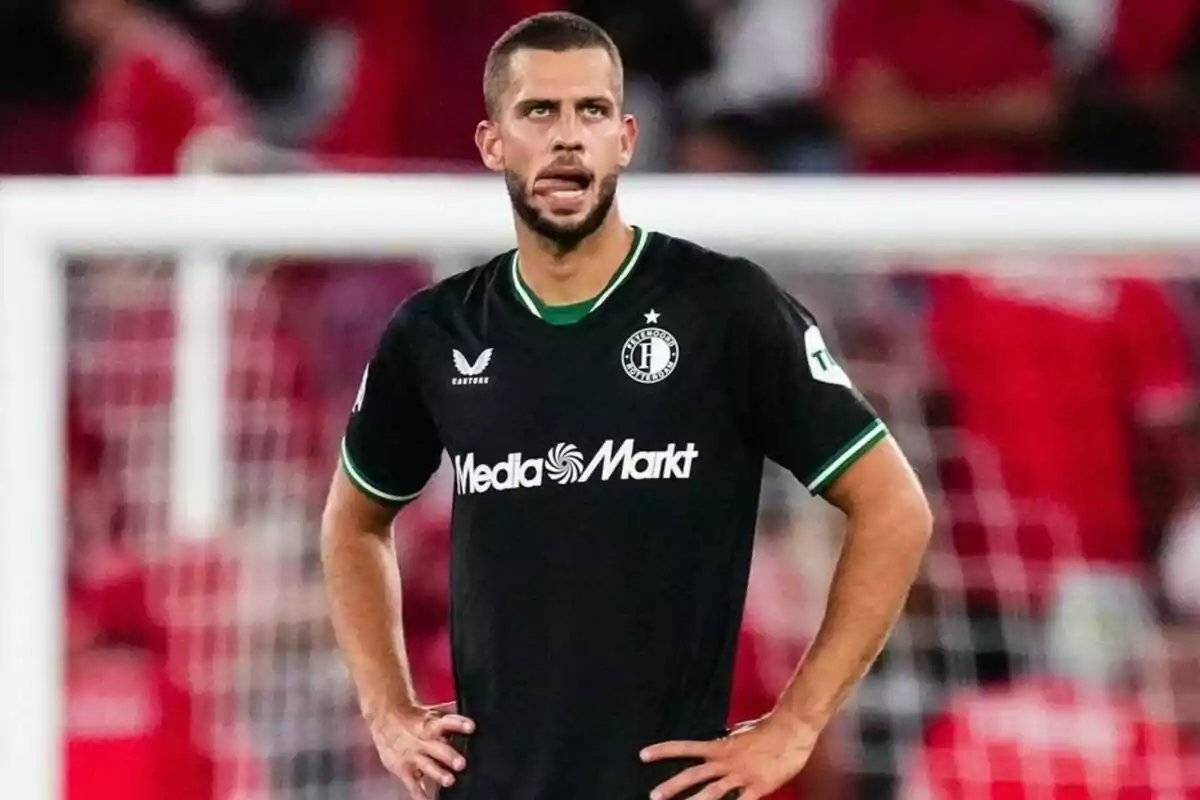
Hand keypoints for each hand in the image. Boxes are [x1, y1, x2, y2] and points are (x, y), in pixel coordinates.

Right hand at [367, 701, 474, 798]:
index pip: (448, 722)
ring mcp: (413, 756)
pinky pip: (412, 784)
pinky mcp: (403, 769)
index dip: (460, 724)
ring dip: (438, 773)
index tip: (471, 726)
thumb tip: (470, 717)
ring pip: (427, 766)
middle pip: (439, 748)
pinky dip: (419, 795)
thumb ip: (449, 718)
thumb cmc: (415, 718)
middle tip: (461, 764)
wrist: (385, 718)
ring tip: (449, 781)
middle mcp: (424, 740)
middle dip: (450, 756)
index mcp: (432, 724)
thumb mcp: (431, 714)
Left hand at [640, 713, 818, 799]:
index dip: (664, 751)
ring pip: (712, 793)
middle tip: (654, 795)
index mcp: (720, 747)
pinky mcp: (758, 788)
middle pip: (694, 775)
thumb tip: (721, 739)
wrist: (791, 730)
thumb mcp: (741, 731)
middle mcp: (726, 762)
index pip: (686, 748)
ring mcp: (741, 776)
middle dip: (672, 786)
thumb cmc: (767, 728)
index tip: (644, 755)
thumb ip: (728, 740)